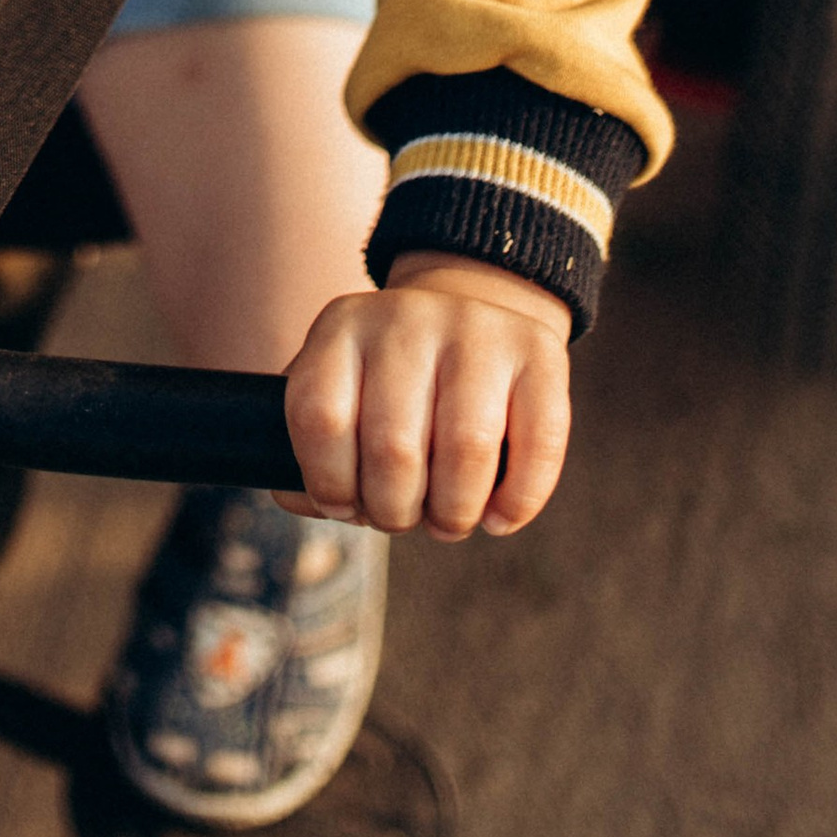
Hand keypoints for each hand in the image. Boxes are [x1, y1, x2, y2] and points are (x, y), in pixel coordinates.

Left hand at [279, 253, 571, 538]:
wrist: (470, 318)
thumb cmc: (392, 383)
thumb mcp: (340, 390)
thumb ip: (313, 445)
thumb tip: (296, 496)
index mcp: (343, 326)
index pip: (319, 417)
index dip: (329, 482)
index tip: (344, 504)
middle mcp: (408, 317)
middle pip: (393, 447)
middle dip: (394, 511)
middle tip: (402, 517)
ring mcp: (477, 329)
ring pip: (465, 450)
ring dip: (453, 514)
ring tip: (446, 519)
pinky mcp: (540, 352)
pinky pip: (538, 446)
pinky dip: (516, 503)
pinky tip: (497, 516)